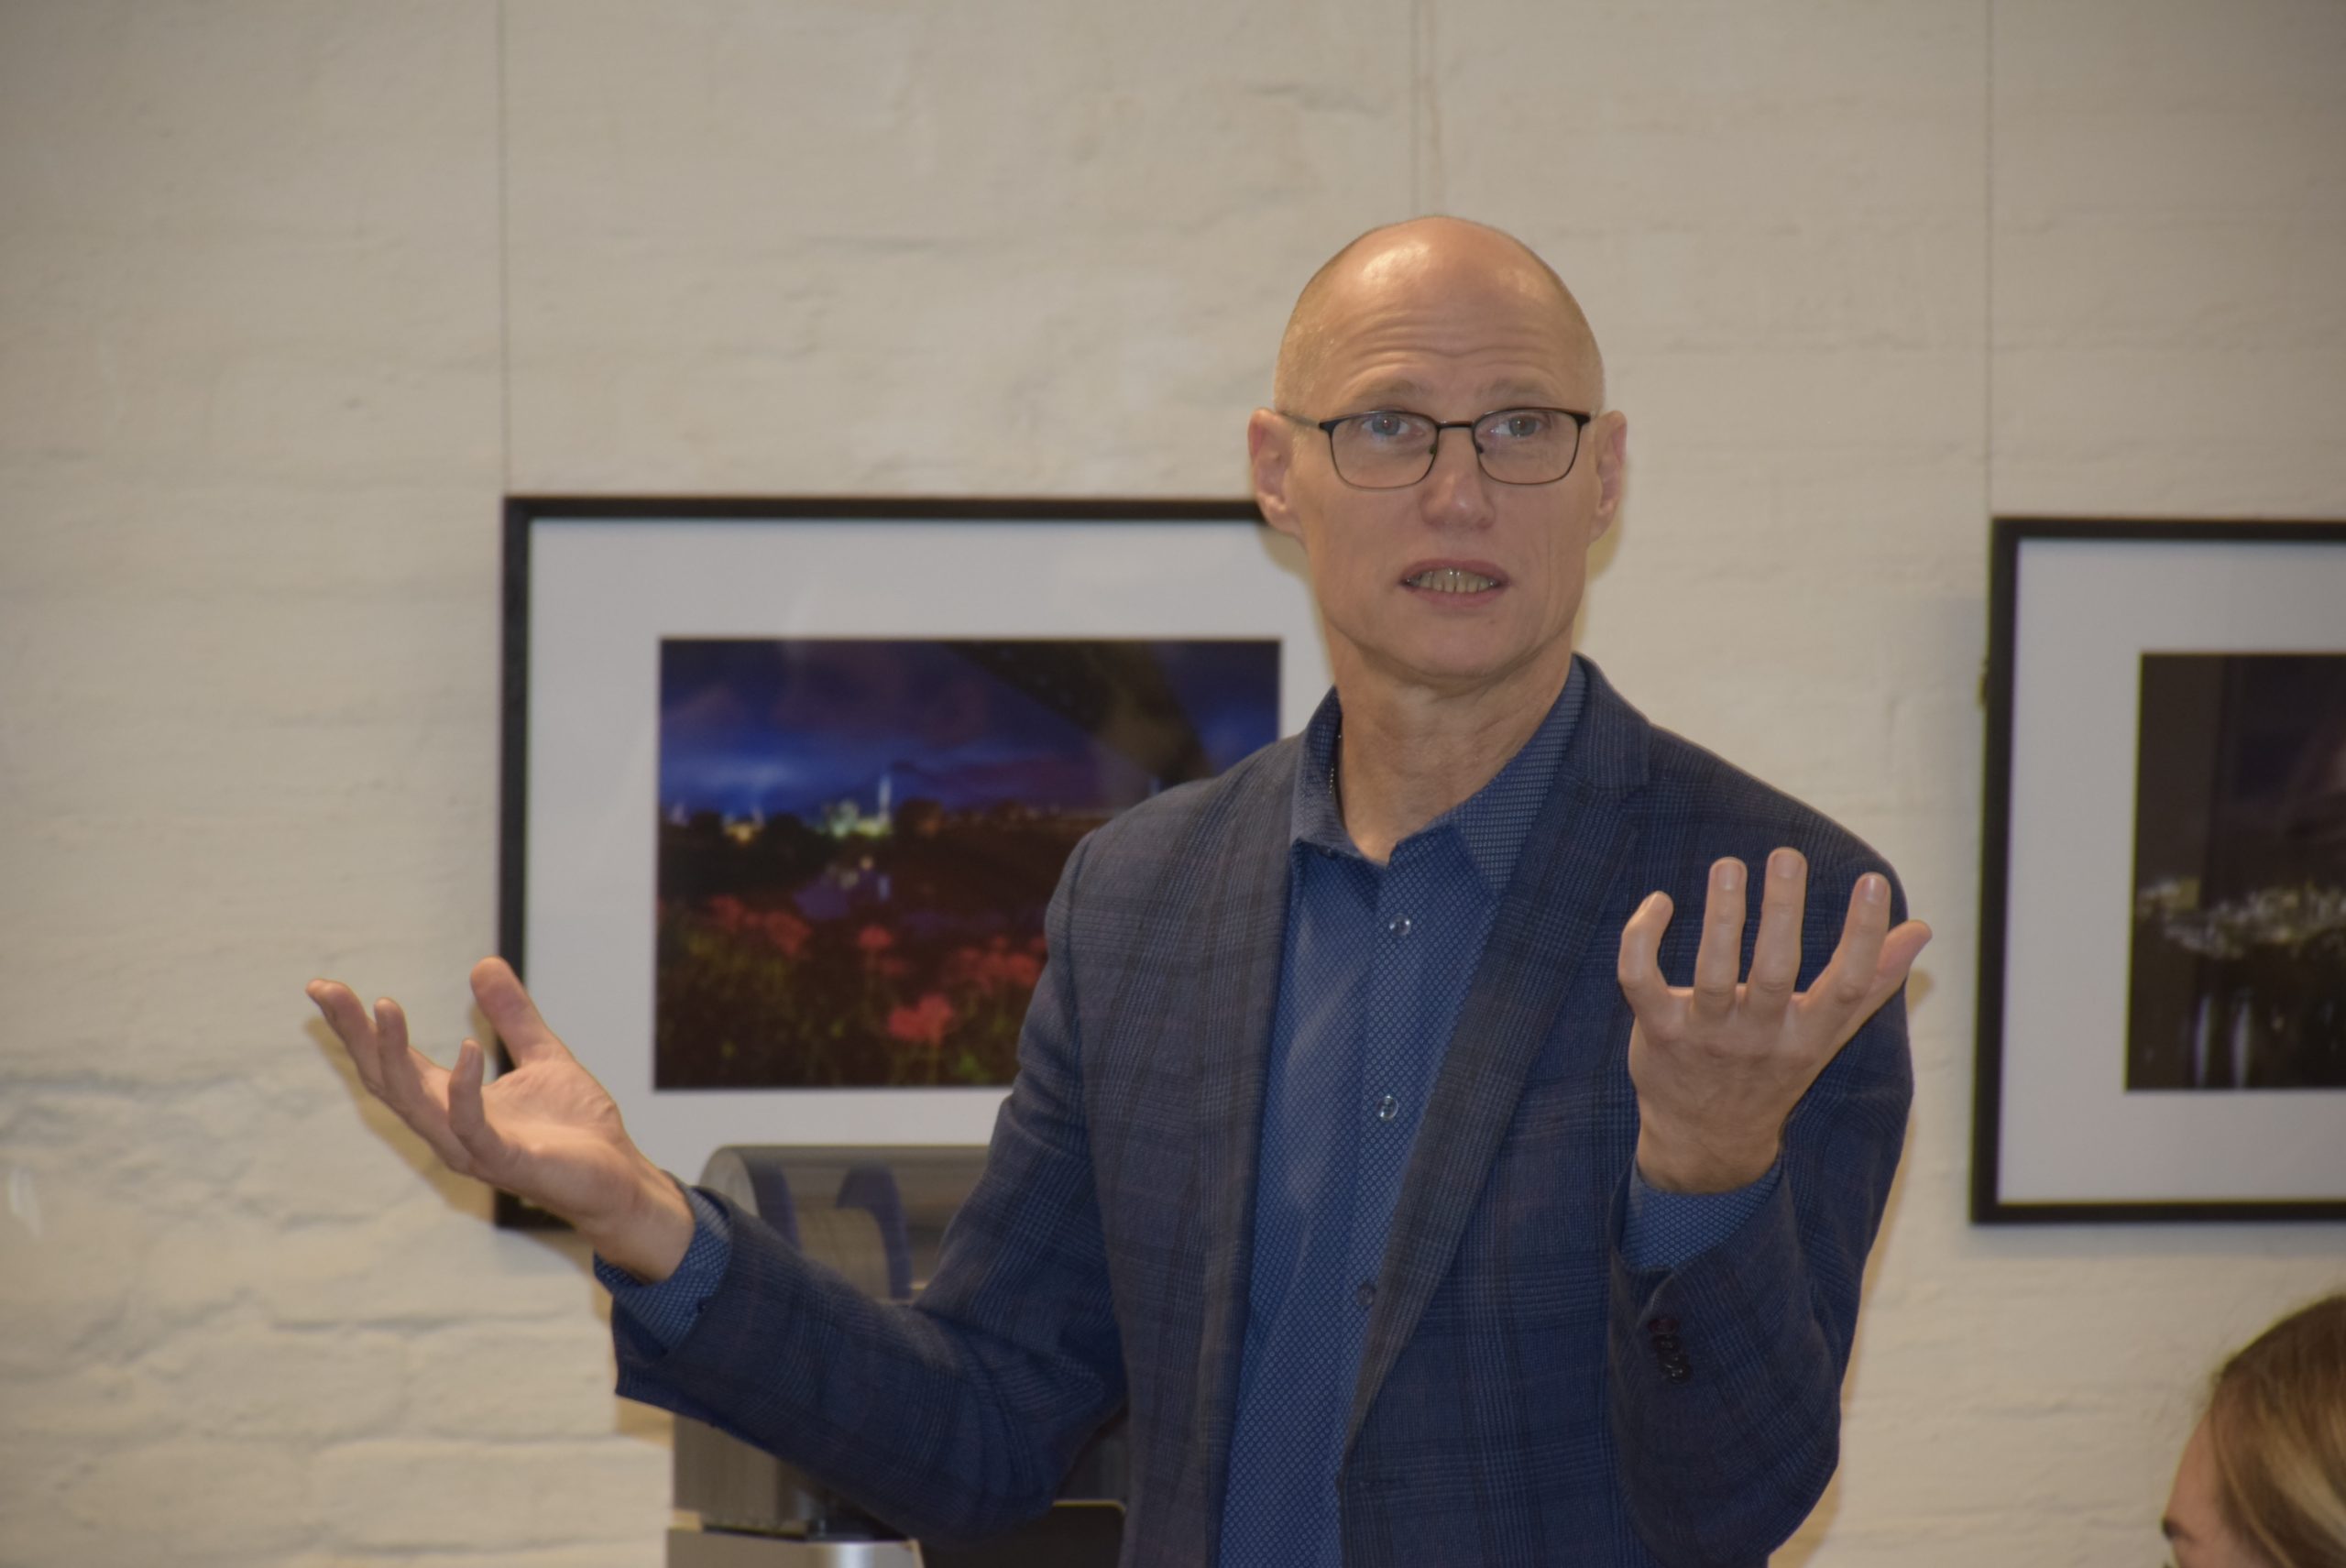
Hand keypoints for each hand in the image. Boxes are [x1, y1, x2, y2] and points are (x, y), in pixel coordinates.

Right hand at [306, 957, 692, 1278]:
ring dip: (396, 1056)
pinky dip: (466, 1089)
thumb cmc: (575, 1128)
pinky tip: (468, 1049)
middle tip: (328, 991)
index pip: (392, 1062)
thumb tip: (483, 964)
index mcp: (452, 1102)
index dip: (357, 1028)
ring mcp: (474, 1149)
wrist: (619, 1177)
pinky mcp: (507, 1162)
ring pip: (417, 1104)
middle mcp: (449, 1128)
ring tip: (384, 1008)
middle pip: (386, 1080)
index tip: (324, 987)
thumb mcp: (542, 1056)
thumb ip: (512, 1016)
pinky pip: (474, 1127)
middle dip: (355, 1036)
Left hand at [1617, 849, 1929, 1193]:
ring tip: (1729, 866)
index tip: (1872, 880)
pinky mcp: (1658, 1032)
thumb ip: (1871, 982)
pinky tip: (1658, 902)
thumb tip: (1921, 929)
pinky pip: (1642, 981)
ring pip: (1713, 973)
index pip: (1847, 986)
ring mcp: (1707, 1037)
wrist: (1708, 1140)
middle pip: (1776, 973)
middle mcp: (1760, 1037)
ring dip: (1721, 917)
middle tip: (1787, 856)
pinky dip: (1642, 941)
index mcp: (1808, 1036)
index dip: (1865, 935)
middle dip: (1782, 914)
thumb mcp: (1826, 1037)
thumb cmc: (1772, 1071)